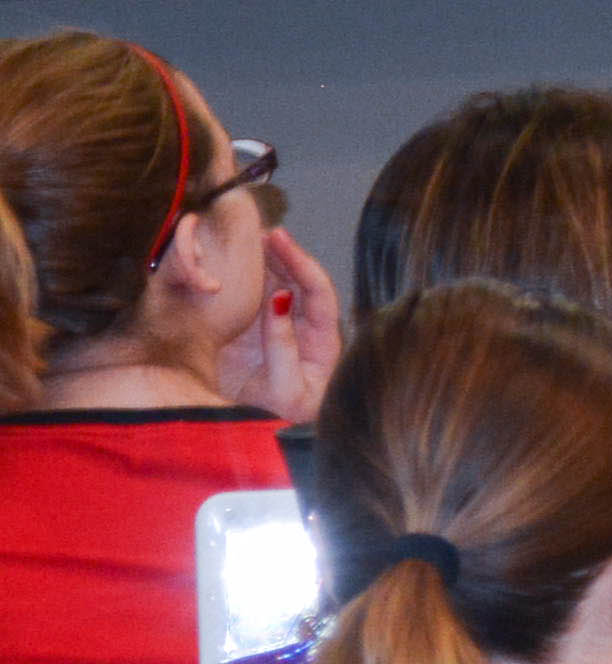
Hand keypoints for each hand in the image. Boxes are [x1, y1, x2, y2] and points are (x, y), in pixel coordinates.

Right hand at [217, 224, 343, 421]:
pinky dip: (248, 277)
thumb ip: (282, 346)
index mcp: (324, 340)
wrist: (258, 436)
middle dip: (283, 253)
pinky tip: (234, 262)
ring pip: (278, 284)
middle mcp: (307, 328)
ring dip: (265, 261)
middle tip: (259, 228)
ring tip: (248, 236)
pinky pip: (256, 297)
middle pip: (300, 281)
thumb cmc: (283, 418)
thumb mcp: (284, 387)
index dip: (301, 262)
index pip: (317, 291)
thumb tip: (282, 298)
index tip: (279, 240)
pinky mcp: (258, 331)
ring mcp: (283, 327)